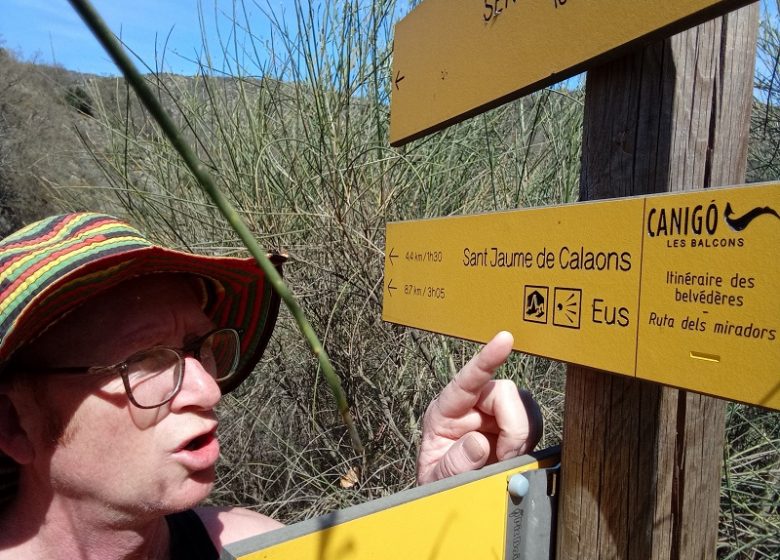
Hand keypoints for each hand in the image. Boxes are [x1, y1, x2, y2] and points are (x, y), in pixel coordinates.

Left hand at [416, 331, 542, 484]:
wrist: (449, 499)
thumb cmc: (436, 484)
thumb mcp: (436, 479)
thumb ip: (454, 464)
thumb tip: (477, 442)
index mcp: (445, 411)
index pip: (467, 379)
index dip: (487, 358)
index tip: (505, 339)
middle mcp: (470, 405)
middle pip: (505, 393)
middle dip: (513, 426)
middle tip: (505, 457)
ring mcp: (492, 414)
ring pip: (523, 405)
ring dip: (522, 434)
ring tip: (505, 459)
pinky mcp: (511, 426)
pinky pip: (532, 421)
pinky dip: (529, 439)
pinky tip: (512, 456)